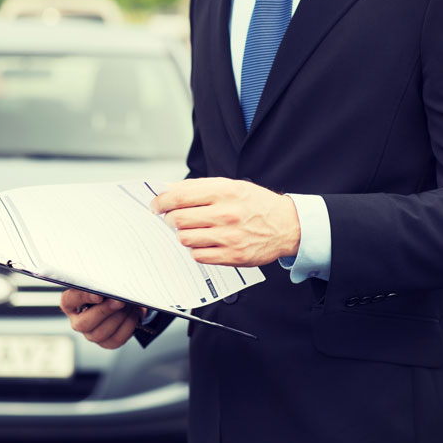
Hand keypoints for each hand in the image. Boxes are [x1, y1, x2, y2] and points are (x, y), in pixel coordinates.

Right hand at [59, 289, 145, 349]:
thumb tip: (110, 286)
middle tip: (119, 301)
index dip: (82, 298)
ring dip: (118, 318)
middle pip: (84, 323)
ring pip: (100, 333)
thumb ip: (100, 283)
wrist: (123, 302)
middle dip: (104, 311)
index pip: (69, 300)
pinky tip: (133, 315)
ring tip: (130, 305)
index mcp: (71, 304)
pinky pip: (116, 339)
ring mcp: (91, 335)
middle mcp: (78, 322)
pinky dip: (127, 326)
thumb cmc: (107, 291)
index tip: (98, 295)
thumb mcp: (102, 283)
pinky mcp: (107, 343)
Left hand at [150, 177, 300, 266]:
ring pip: (185, 239)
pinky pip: (198, 256)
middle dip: (169, 220)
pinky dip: (195, 250)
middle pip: (178, 220)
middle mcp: (226, 214)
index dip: (161, 202)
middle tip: (172, 219)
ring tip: (190, 230)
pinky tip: (202, 243)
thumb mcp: (230, 186)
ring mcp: (229, 237)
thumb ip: (198, 187)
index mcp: (223, 192)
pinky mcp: (232, 256)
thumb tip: (167, 189)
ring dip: (182, 235)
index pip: (179, 197)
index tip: (155, 206)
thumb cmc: (255, 204)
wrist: (286, 225)